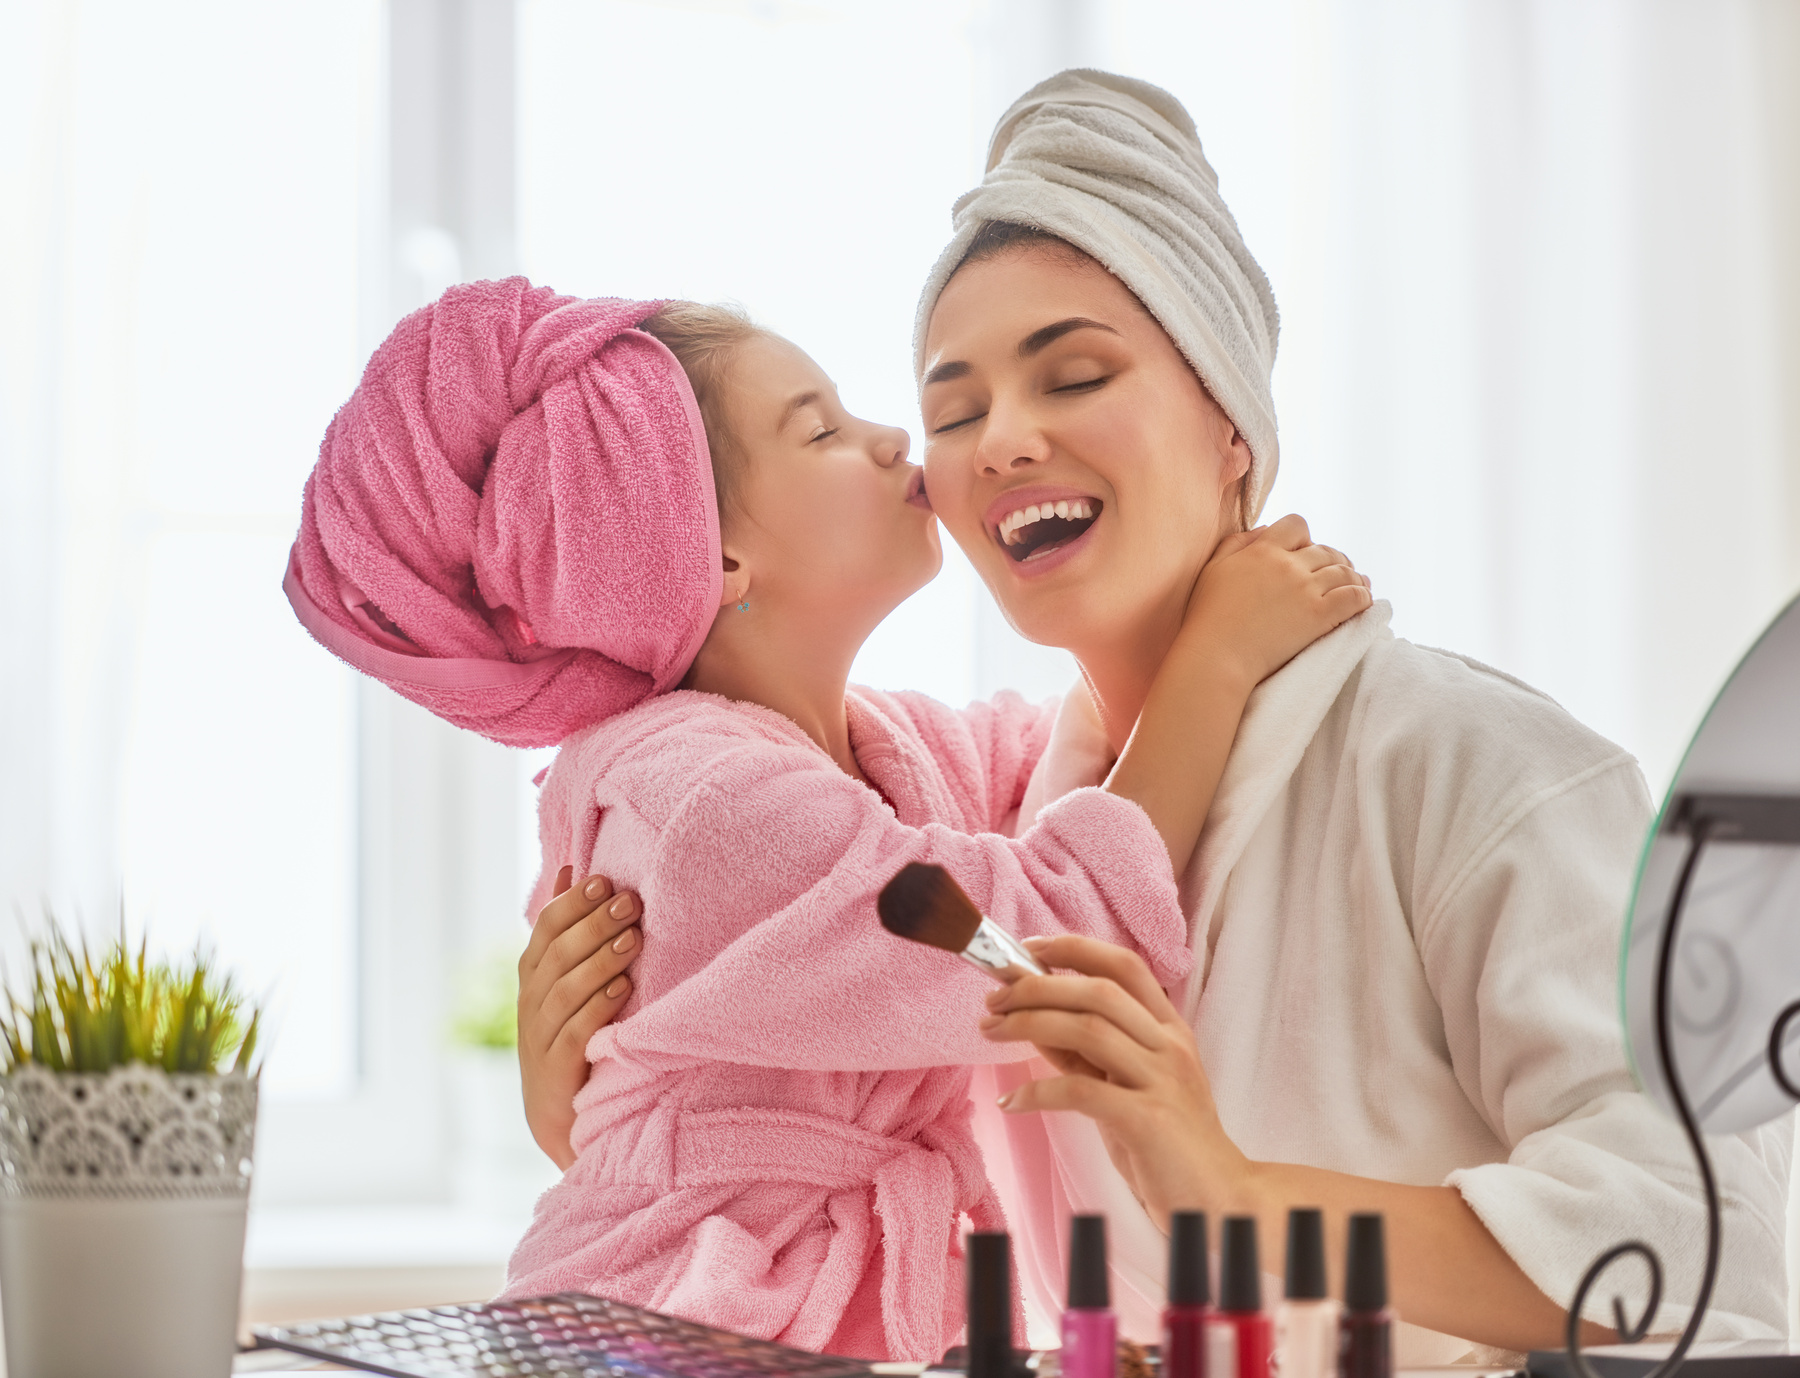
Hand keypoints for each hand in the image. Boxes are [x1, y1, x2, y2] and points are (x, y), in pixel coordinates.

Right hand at [517, 866, 641, 1170]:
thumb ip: (565, 926)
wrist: (558, 1114)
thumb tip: (568, 869)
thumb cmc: (567, 1031)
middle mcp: (531, 1001)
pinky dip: (597, 1008)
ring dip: (600, 961)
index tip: (605, 880)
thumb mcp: (562, 976)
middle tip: (630, 902)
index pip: (545, 927)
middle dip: (594, 924)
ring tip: (633, 940)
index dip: (573, 902)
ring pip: (565, 990)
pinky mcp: (556, 1069)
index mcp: (532, 973)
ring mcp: (540, 1037)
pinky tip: (623, 990)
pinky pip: (575, 1033)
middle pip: (557, 954)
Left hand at [977, 933, 1248, 1226]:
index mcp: (1169, 1030)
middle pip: (1098, 991)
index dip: (1074, 949)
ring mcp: (1163, 1081)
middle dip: (1037, 986)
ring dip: (1029, 1023)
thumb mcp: (1128, 1087)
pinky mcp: (1149, 1120)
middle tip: (993, 998)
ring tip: (991, 1031)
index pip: (1124, 967)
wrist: (1218, 1200)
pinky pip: (1081, 1091)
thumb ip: (1089, 1054)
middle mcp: (1170, 1047)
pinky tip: (1011, 1101)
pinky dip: (1038, 1091)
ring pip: (1088, 1029)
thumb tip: (1035, 1020)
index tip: (1027, 950)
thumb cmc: (1167, 1143)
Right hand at [1184, 513, 1370, 689]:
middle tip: (1338, 572)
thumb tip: (1265, 529)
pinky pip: (1353, 597)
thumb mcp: (1213, 569)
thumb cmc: (1208, 617)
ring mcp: (1305, 590)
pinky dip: (1363, 597)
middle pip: (1325, 550)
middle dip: (1334, 559)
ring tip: (1357, 585)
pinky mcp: (1319, 616)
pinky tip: (1364, 602)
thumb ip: (1236, 543)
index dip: (1305, 537)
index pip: (1296, 525)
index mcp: (1262, 550)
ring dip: (1353, 577)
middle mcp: (1287, 565)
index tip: (1304, 552)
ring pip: (1344, 572)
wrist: (1216, 656)